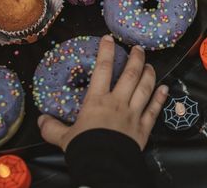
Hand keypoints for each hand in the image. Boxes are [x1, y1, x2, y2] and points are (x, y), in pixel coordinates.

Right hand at [39, 36, 167, 151]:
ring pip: (146, 88)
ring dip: (150, 74)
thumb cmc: (83, 149)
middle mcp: (118, 103)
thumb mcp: (62, 138)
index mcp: (97, 102)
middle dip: (136, 58)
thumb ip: (52, 128)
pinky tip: (165, 88)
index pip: (102, 70)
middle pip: (131, 74)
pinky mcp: (144, 127)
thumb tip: (41, 120)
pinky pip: (155, 109)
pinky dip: (161, 98)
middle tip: (138, 48)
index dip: (106, 52)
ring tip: (151, 65)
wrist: (103, 167)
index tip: (109, 39)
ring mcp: (134, 114)